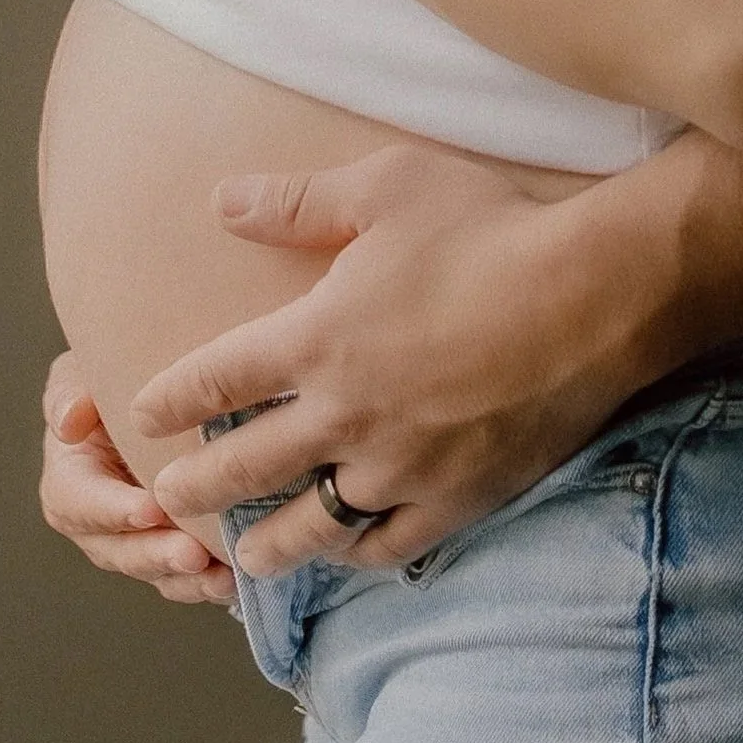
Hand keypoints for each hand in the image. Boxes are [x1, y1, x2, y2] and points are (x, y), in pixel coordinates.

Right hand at [39, 350, 234, 604]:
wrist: (171, 395)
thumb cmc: (121, 378)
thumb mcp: (85, 373)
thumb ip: (71, 393)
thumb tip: (69, 424)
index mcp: (71, 476)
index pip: (76, 501)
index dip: (111, 510)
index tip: (151, 510)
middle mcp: (98, 518)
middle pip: (115, 550)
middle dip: (154, 555)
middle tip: (193, 555)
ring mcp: (136, 539)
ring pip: (153, 570)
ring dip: (185, 579)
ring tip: (221, 576)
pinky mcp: (174, 547)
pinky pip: (185, 577)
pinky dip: (208, 582)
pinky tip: (238, 578)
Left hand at [132, 146, 669, 577]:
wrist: (597, 293)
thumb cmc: (493, 228)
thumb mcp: (389, 187)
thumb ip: (298, 200)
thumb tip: (220, 201)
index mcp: (316, 339)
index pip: (215, 380)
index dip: (171, 398)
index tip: (145, 411)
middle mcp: (344, 414)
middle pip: (244, 468)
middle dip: (196, 487)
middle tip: (167, 499)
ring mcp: (401, 464)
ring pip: (311, 525)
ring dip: (267, 541)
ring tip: (244, 554)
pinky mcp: (458, 495)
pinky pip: (390, 543)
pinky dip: (357, 554)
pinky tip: (345, 555)